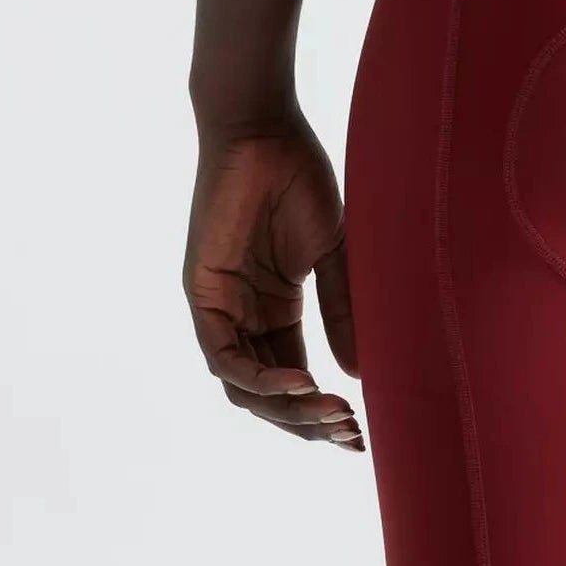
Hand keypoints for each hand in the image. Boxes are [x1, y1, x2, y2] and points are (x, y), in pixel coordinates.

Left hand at [183, 117, 363, 450]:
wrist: (265, 131)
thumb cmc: (299, 179)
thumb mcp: (331, 254)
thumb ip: (341, 311)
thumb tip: (361, 375)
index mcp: (275, 310)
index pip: (294, 380)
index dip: (322, 412)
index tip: (363, 433)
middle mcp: (244, 317)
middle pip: (269, 395)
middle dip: (308, 423)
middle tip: (351, 435)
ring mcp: (221, 309)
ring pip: (243, 388)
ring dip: (287, 411)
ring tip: (332, 416)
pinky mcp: (202, 295)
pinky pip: (223, 357)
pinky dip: (258, 379)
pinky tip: (298, 385)